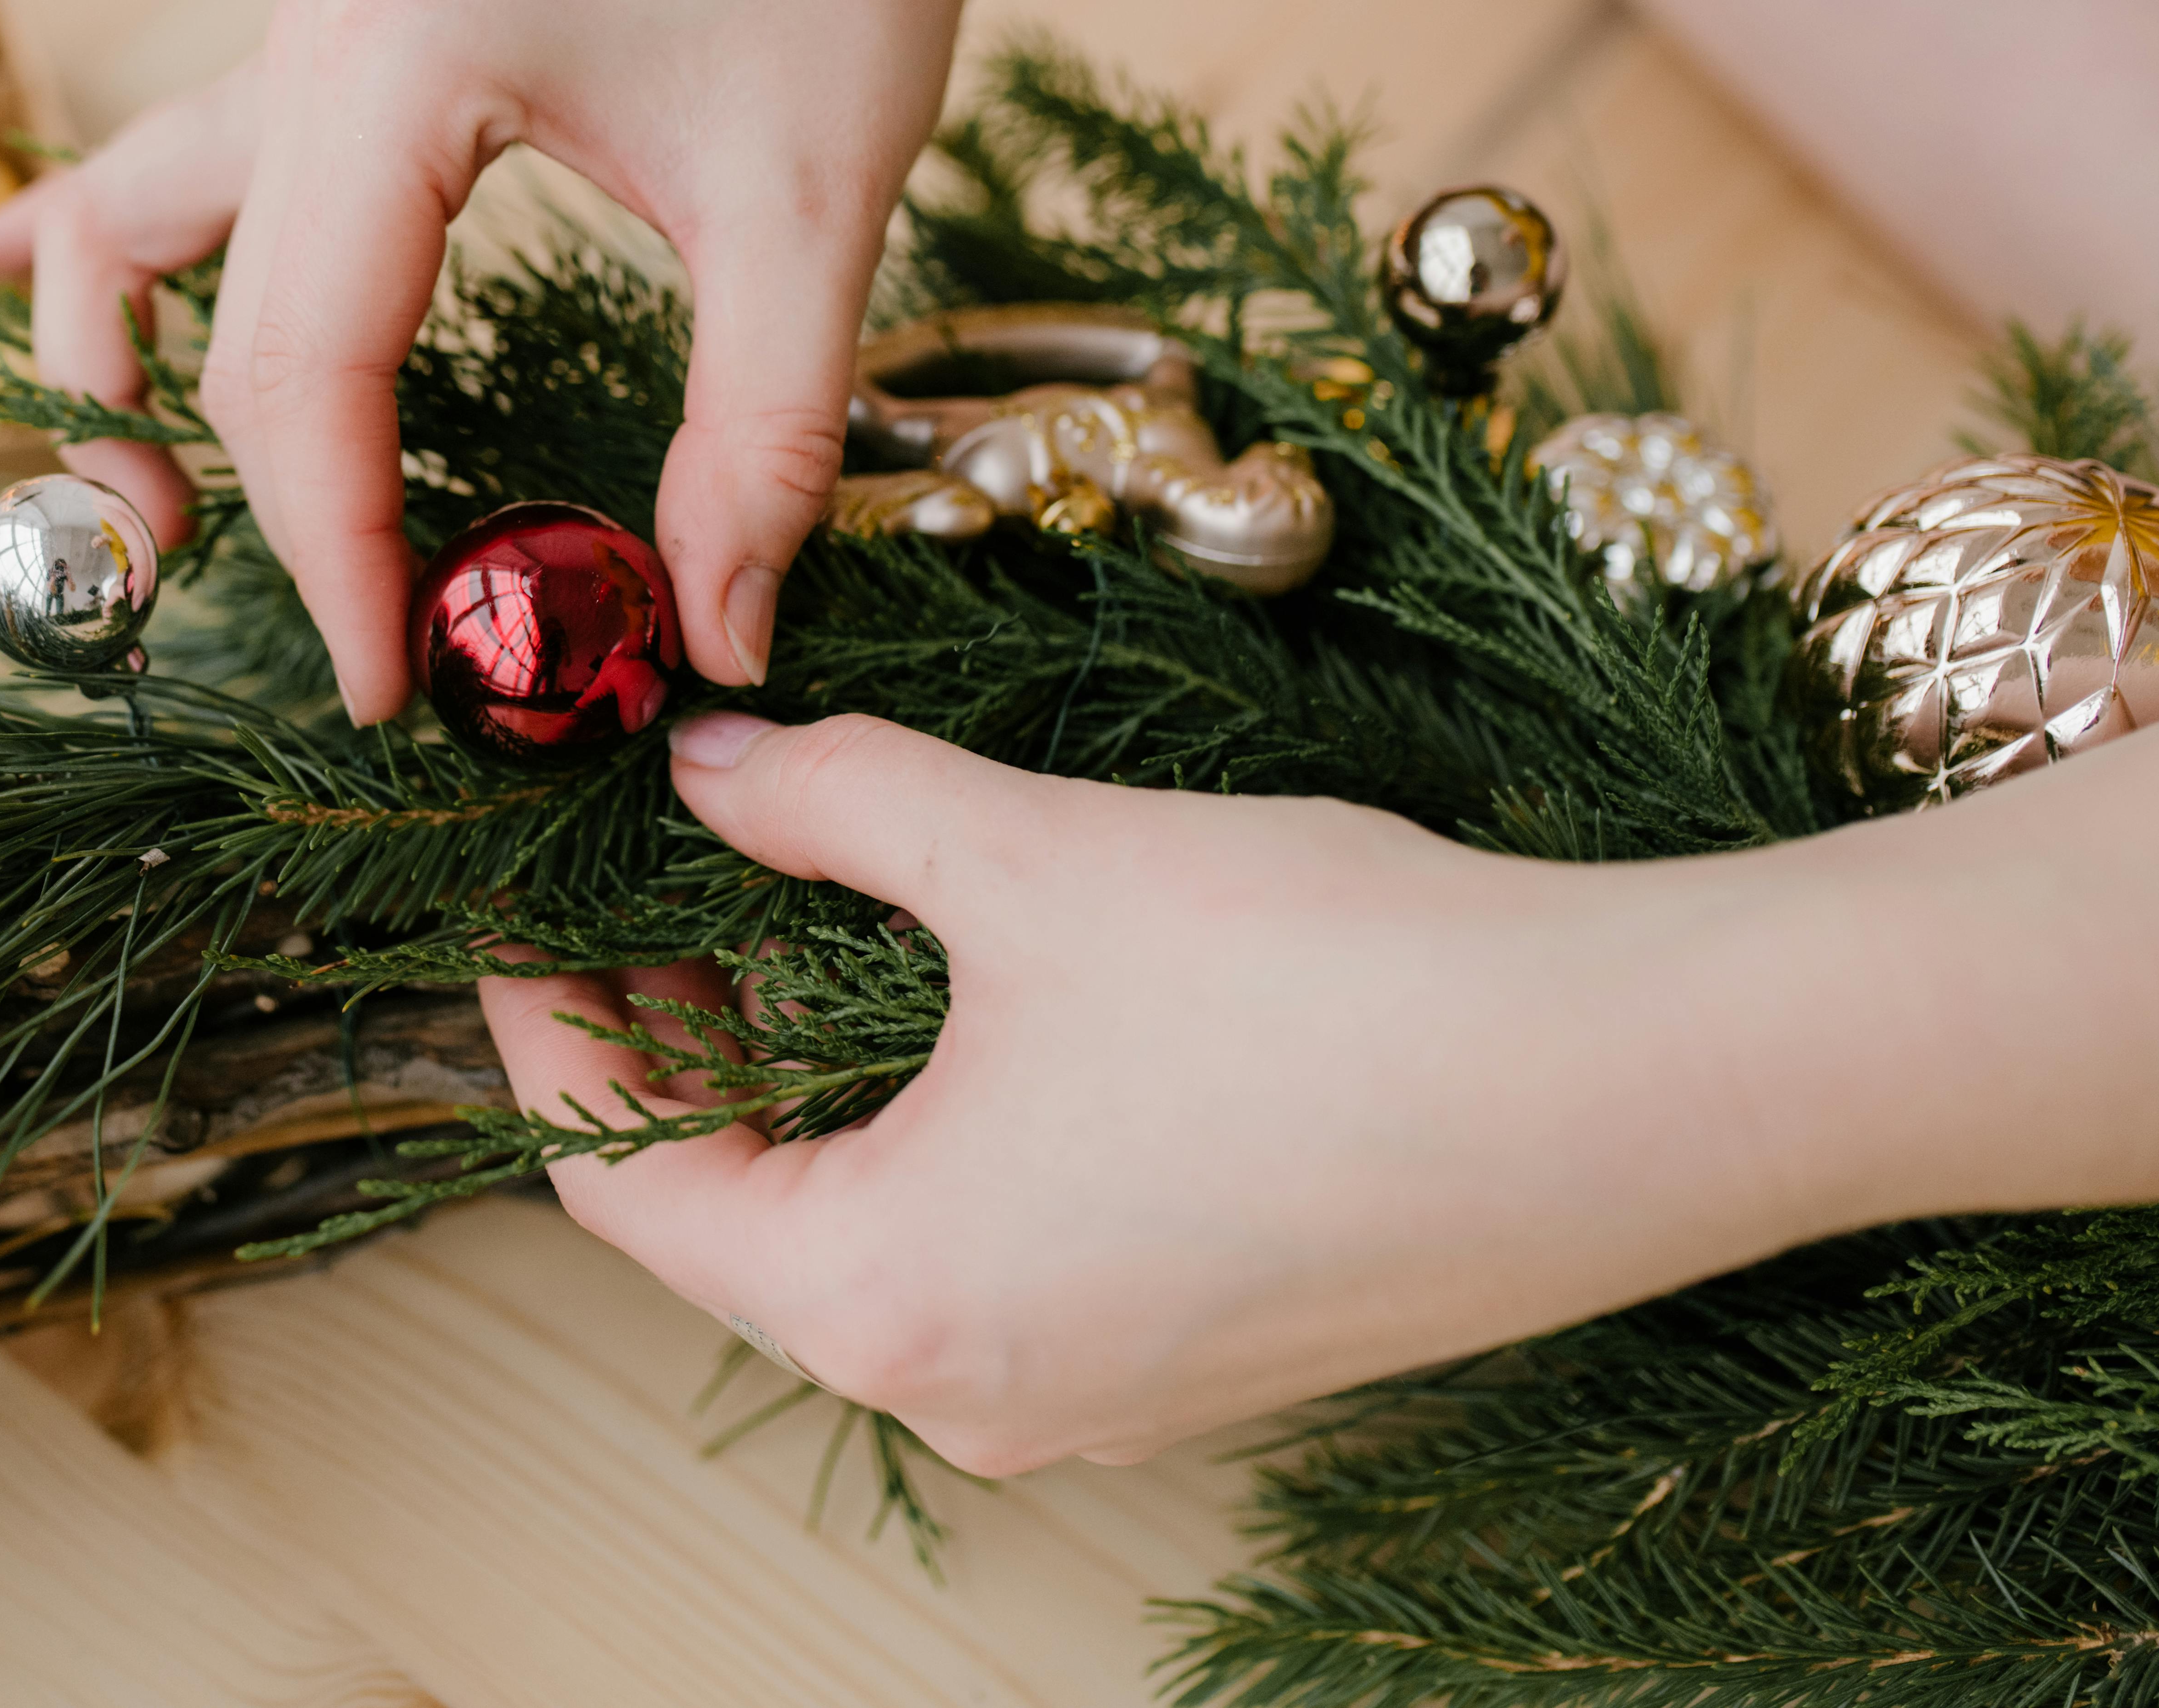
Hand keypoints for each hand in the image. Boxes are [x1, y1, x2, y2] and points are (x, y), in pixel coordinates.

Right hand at [0, 0, 1012, 719]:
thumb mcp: (819, 216)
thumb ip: (759, 438)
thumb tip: (716, 638)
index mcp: (398, 71)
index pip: (309, 373)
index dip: (337, 557)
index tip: (392, 690)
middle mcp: (312, 49)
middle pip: (227, 338)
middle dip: (266, 520)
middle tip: (366, 659)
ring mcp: (302, 46)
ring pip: (131, 235)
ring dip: (114, 378)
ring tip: (156, 521)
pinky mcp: (330, 59)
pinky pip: (167, 170)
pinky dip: (102, 252)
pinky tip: (12, 282)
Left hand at [481, 712, 1861, 1472]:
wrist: (1637, 1086)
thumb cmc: (1330, 982)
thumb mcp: (1031, 861)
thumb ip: (833, 806)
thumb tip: (707, 759)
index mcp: (890, 1298)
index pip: (622, 1182)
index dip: (550, 1032)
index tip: (521, 912)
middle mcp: (969, 1390)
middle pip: (731, 1225)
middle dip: (670, 1053)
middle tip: (639, 898)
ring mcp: (1086, 1398)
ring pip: (859, 1241)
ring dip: (797, 1089)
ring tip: (772, 925)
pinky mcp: (1186, 1359)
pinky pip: (982, 1258)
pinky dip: (916, 1137)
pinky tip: (938, 1010)